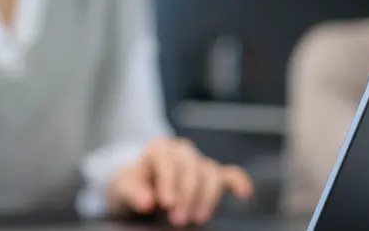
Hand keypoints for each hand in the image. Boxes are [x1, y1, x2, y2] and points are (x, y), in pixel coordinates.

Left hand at [108, 137, 252, 226]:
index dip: (169, 181)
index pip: (168, 161)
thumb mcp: (124, 186)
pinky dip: (238, 182)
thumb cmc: (133, 185)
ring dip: (207, 197)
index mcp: (159, 148)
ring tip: (197, 218)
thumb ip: (133, 191)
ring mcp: (199, 162)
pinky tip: (244, 194)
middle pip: (191, 167)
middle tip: (177, 220)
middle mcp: (181, 151)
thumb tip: (147, 201)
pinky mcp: (212, 175)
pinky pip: (229, 174)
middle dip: (187, 195)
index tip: (166, 203)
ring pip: (210, 172)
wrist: (141, 187)